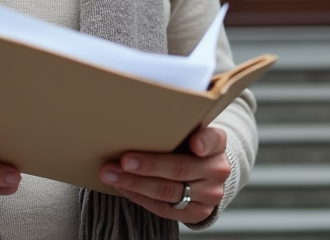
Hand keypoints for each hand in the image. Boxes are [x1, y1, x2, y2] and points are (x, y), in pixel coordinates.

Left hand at [99, 126, 229, 222]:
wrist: (204, 176)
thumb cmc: (188, 146)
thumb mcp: (189, 131)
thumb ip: (176, 125)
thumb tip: (136, 114)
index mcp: (217, 144)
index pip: (213, 139)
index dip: (204, 142)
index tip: (193, 143)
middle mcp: (217, 170)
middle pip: (180, 168)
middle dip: (149, 165)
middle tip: (123, 160)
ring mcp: (209, 195)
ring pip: (168, 191)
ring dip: (135, 183)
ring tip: (111, 173)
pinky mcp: (197, 213)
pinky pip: (164, 208)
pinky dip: (139, 197)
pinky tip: (123, 186)